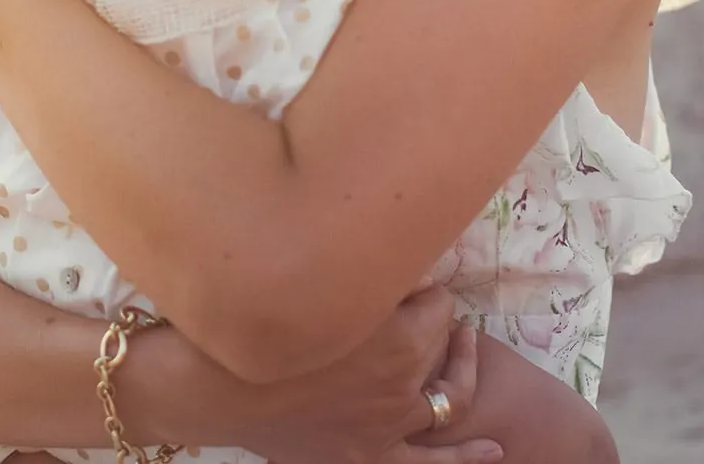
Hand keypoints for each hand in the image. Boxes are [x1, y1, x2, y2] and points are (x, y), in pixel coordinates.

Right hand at [219, 288, 497, 463]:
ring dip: (456, 372)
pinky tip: (493, 451)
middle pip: (438, 343)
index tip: (399, 279)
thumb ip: (365, 272)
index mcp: (397, 338)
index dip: (419, 287)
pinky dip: (463, 458)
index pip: (436, 301)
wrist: (210, 388)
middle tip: (417, 302)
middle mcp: (402, 384)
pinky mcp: (367, 456)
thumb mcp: (315, 283)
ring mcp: (388, 426)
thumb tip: (404, 259)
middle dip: (431, 320)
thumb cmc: (255, 327)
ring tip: (464, 348)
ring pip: (443, 398)